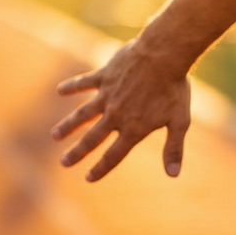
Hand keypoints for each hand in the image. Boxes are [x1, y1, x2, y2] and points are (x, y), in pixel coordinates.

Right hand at [50, 41, 191, 181]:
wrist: (164, 55)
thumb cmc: (175, 89)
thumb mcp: (179, 121)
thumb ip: (173, 149)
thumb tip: (173, 175)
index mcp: (134, 128)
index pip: (114, 155)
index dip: (101, 168)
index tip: (88, 178)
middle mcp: (116, 115)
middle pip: (92, 138)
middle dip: (78, 152)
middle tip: (64, 163)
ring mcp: (107, 95)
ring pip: (82, 114)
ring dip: (68, 125)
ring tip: (55, 135)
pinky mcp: (104, 76)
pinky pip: (84, 83)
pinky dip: (71, 87)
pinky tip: (60, 90)